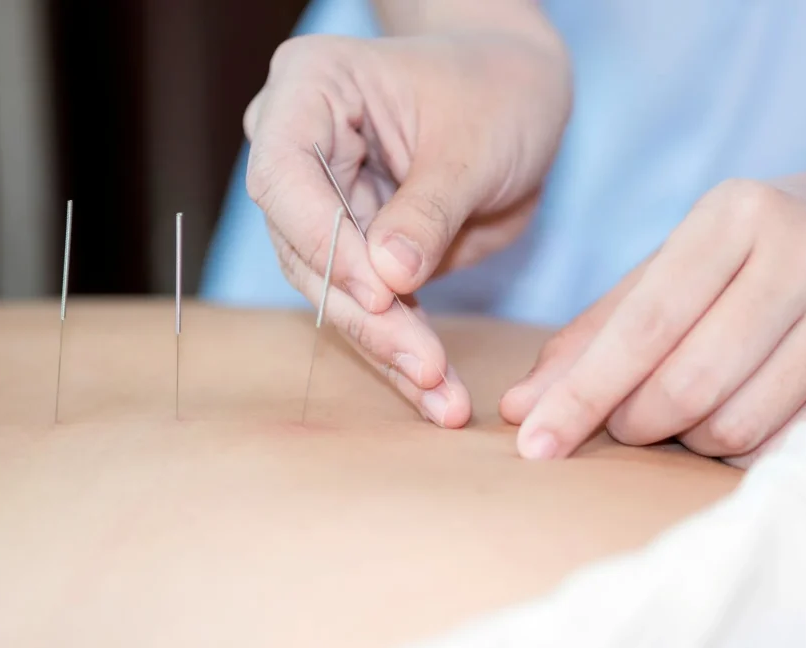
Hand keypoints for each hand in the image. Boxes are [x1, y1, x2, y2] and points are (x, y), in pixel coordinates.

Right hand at [243, 31, 570, 426]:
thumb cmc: (498, 93)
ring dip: (388, 349)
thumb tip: (388, 280)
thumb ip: (428, 210)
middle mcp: (301, 150)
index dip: (327, 241)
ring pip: (337, 292)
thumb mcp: (473, 145)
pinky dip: (407, 350)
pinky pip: (375, 308)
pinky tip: (439, 395)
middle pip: (306, 247)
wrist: (520, 99)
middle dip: (368, 315)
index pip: (285, 175)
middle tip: (425, 367)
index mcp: (310, 90)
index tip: (384, 293)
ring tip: (443, 399)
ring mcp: (326, 205)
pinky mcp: (358, 251)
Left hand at [500, 176, 805, 464]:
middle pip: (690, 382)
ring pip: (738, 423)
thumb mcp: (671, 265)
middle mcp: (803, 255)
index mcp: (735, 215)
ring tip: (686, 411)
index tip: (535, 442)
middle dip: (635, 421)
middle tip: (624, 420)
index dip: (583, 392)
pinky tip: (735, 420)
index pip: (644, 323)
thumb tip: (521, 408)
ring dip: (689, 440)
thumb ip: (595, 332)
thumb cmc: (749, 252)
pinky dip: (742, 452)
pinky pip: (789, 445)